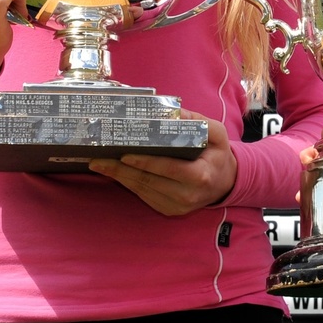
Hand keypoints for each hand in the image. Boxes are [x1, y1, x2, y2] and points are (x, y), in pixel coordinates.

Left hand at [89, 113, 237, 215]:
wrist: (224, 183)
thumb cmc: (217, 155)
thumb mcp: (217, 134)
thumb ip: (198, 122)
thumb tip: (171, 112)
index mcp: (201, 176)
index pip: (169, 169)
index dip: (146, 163)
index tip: (125, 155)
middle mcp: (187, 195)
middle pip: (149, 181)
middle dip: (121, 170)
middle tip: (98, 158)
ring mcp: (176, 206)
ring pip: (142, 190)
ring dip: (119, 177)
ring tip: (99, 163)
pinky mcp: (168, 210)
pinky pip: (143, 195)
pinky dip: (128, 183)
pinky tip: (114, 172)